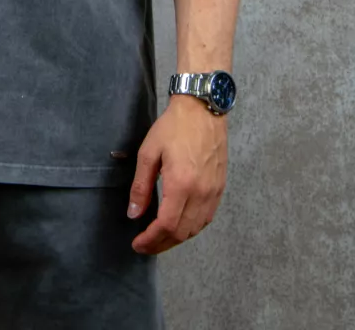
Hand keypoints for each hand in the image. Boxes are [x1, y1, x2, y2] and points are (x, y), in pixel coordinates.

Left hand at [127, 96, 227, 253]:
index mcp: (182, 184)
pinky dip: (191, 228)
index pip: (167, 226)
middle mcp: (201, 193)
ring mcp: (214, 192)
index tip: (137, 244)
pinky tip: (179, 225)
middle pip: (182, 233)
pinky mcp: (220, 188)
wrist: (203, 109)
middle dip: (161, 244)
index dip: (151, 240)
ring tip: (159, 238)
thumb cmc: (173, 127)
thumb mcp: (149, 152)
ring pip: (195, 229)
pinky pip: (206, 218)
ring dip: (176, 239)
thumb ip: (140, 186)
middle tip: (145, 246)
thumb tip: (133, 215)